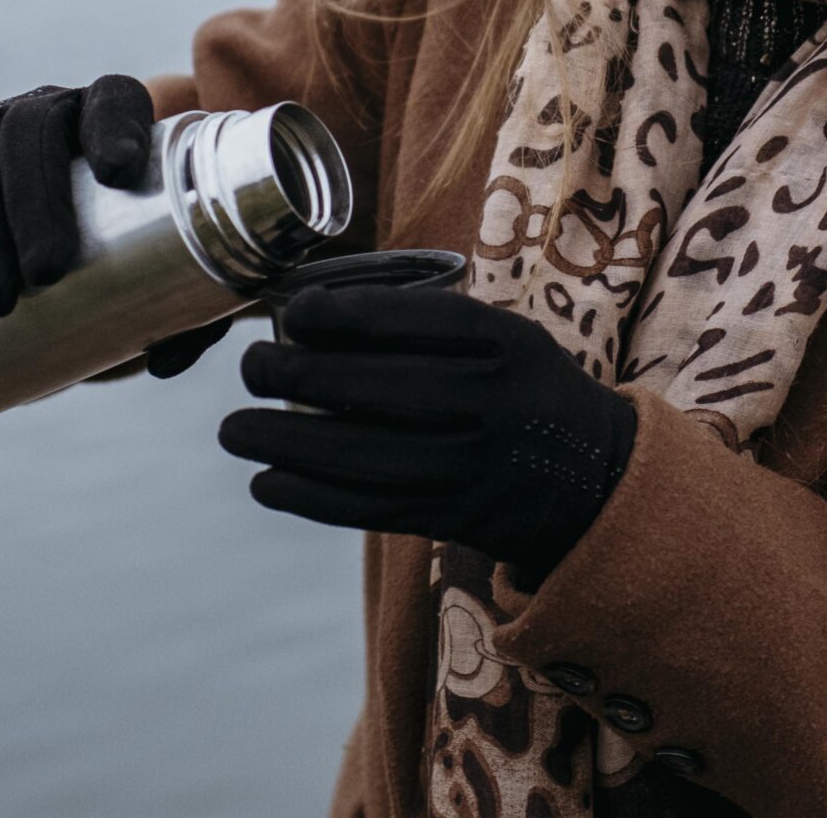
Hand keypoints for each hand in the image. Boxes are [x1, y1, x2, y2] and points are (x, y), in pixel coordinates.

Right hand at [0, 76, 230, 376]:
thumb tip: (163, 363)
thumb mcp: (174, 283)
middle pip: (30, 129)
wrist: (66, 260)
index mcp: (115, 118)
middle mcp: (48, 111)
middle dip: (32, 199)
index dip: (114, 125)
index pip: (115, 98)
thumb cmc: (133, 261)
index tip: (118, 173)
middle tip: (43, 275)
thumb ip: (189, 319)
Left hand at [218, 283, 638, 586]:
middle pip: (382, 387)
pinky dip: (311, 497)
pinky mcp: (454, 516)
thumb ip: (428, 324)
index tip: (295, 310)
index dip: (349, 315)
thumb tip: (309, 313)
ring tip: (235, 428)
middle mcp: (495, 405)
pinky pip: (371, 508)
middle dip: (300, 375)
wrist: (591, 478)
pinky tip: (266, 482)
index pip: (422, 321)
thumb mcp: (504, 336)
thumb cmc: (521, 388)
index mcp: (509, 345)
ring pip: (366, 455)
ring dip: (286, 442)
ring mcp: (476, 467)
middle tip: (252, 366)